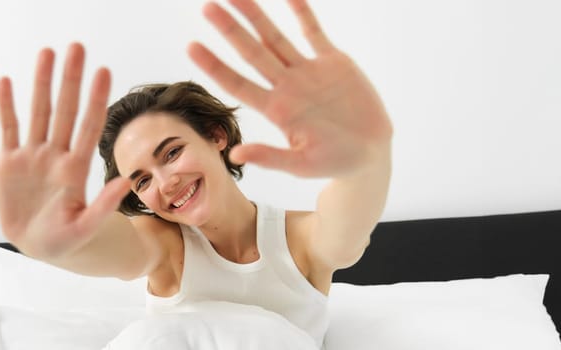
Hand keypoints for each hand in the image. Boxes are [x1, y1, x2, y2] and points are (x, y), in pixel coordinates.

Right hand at [0, 43, 130, 257]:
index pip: (89, 126)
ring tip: (46, 52)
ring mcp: (33, 156)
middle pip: (65, 110)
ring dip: (41, 83)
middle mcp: (56, 155)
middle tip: (76, 47)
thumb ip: (103, 206)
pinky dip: (6, 106)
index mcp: (75, 169)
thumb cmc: (66, 240)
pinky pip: (8, 128)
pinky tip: (6, 82)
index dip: (97, 99)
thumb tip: (127, 181)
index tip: (104, 71)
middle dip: (71, 79)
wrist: (38, 245)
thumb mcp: (85, 228)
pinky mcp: (9, 163)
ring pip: (38, 112)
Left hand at [189, 0, 392, 177]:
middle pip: (252, 53)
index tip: (191, 47)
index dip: (214, 65)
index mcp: (277, 109)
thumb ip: (270, 157)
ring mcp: (308, 72)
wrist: (369, 154)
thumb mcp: (301, 165)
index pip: (237, 83)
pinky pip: (314, 33)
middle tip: (207, 7)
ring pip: (276, 38)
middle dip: (230, 30)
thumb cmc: (334, 163)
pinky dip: (302, 13)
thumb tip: (236, 153)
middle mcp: (287, 86)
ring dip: (256, 17)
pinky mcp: (334, 63)